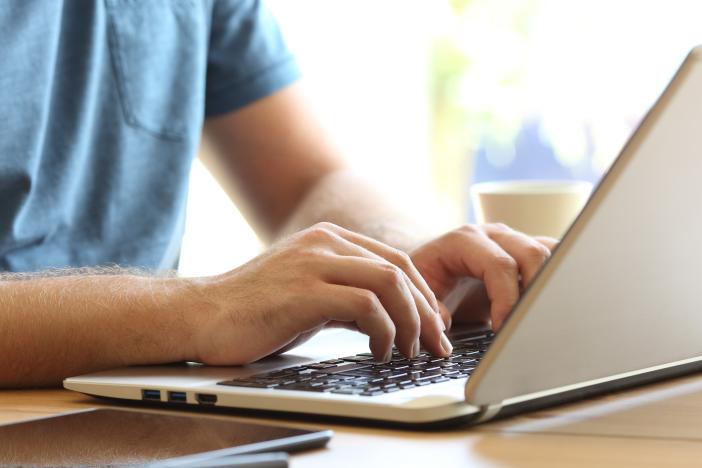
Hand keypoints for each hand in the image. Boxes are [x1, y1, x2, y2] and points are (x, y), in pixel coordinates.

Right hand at [190, 222, 450, 364]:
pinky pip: (365, 307)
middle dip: (426, 311)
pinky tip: (380, 352)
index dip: (422, 295)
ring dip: (410, 322)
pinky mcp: (304, 292)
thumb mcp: (311, 295)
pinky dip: (384, 332)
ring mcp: (314, 263)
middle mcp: (325, 243)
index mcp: (329, 239)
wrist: (200, 316)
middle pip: (399, 270)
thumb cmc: (254, 311)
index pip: (395, 261)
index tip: (434, 325)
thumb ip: (349, 297)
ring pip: (389, 283)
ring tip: (410, 351)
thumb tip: (391, 319)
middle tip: (436, 344)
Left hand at [409, 224, 557, 330]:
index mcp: (464, 241)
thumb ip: (428, 308)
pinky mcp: (526, 254)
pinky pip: (554, 257)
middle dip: (535, 292)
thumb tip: (443, 322)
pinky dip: (558, 279)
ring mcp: (513, 241)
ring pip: (550, 252)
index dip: (506, 299)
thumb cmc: (423, 278)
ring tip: (539, 315)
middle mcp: (493, 235)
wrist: (428, 265)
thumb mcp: (415, 293)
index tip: (502, 329)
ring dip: (551, 284)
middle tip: (526, 325)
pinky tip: (551, 304)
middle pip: (532, 254)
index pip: (500, 265)